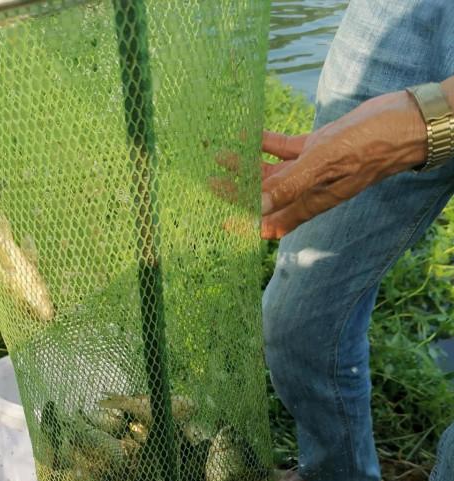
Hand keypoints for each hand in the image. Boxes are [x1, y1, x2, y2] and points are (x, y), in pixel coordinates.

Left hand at [213, 89, 428, 239]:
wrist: (404, 123)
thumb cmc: (369, 147)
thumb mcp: (323, 165)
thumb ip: (288, 186)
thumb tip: (255, 208)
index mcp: (308, 202)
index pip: (268, 224)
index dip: (245, 226)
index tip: (220, 223)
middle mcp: (306, 189)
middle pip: (263, 197)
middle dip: (236, 192)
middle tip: (209, 181)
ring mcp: (311, 168)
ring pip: (271, 172)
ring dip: (246, 165)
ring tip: (219, 153)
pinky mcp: (318, 147)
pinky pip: (284, 148)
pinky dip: (265, 142)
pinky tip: (247, 131)